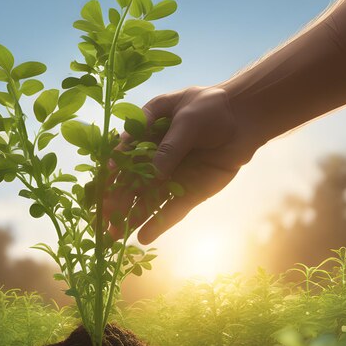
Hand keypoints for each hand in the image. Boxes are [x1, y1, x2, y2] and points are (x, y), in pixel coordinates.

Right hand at [104, 85, 260, 243]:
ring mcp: (171, 177)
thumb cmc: (212, 108)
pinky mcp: (188, 192)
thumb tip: (154, 173)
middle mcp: (154, 158)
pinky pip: (171, 210)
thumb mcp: (188, 120)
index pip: (124, 154)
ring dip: (130, 217)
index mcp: (146, 133)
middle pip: (130, 183)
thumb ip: (171, 146)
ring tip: (114, 236)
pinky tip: (142, 237)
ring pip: (147, 200)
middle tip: (101, 219)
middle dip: (115, 201)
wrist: (244, 118)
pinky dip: (158, 224)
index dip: (114, 168)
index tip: (106, 179)